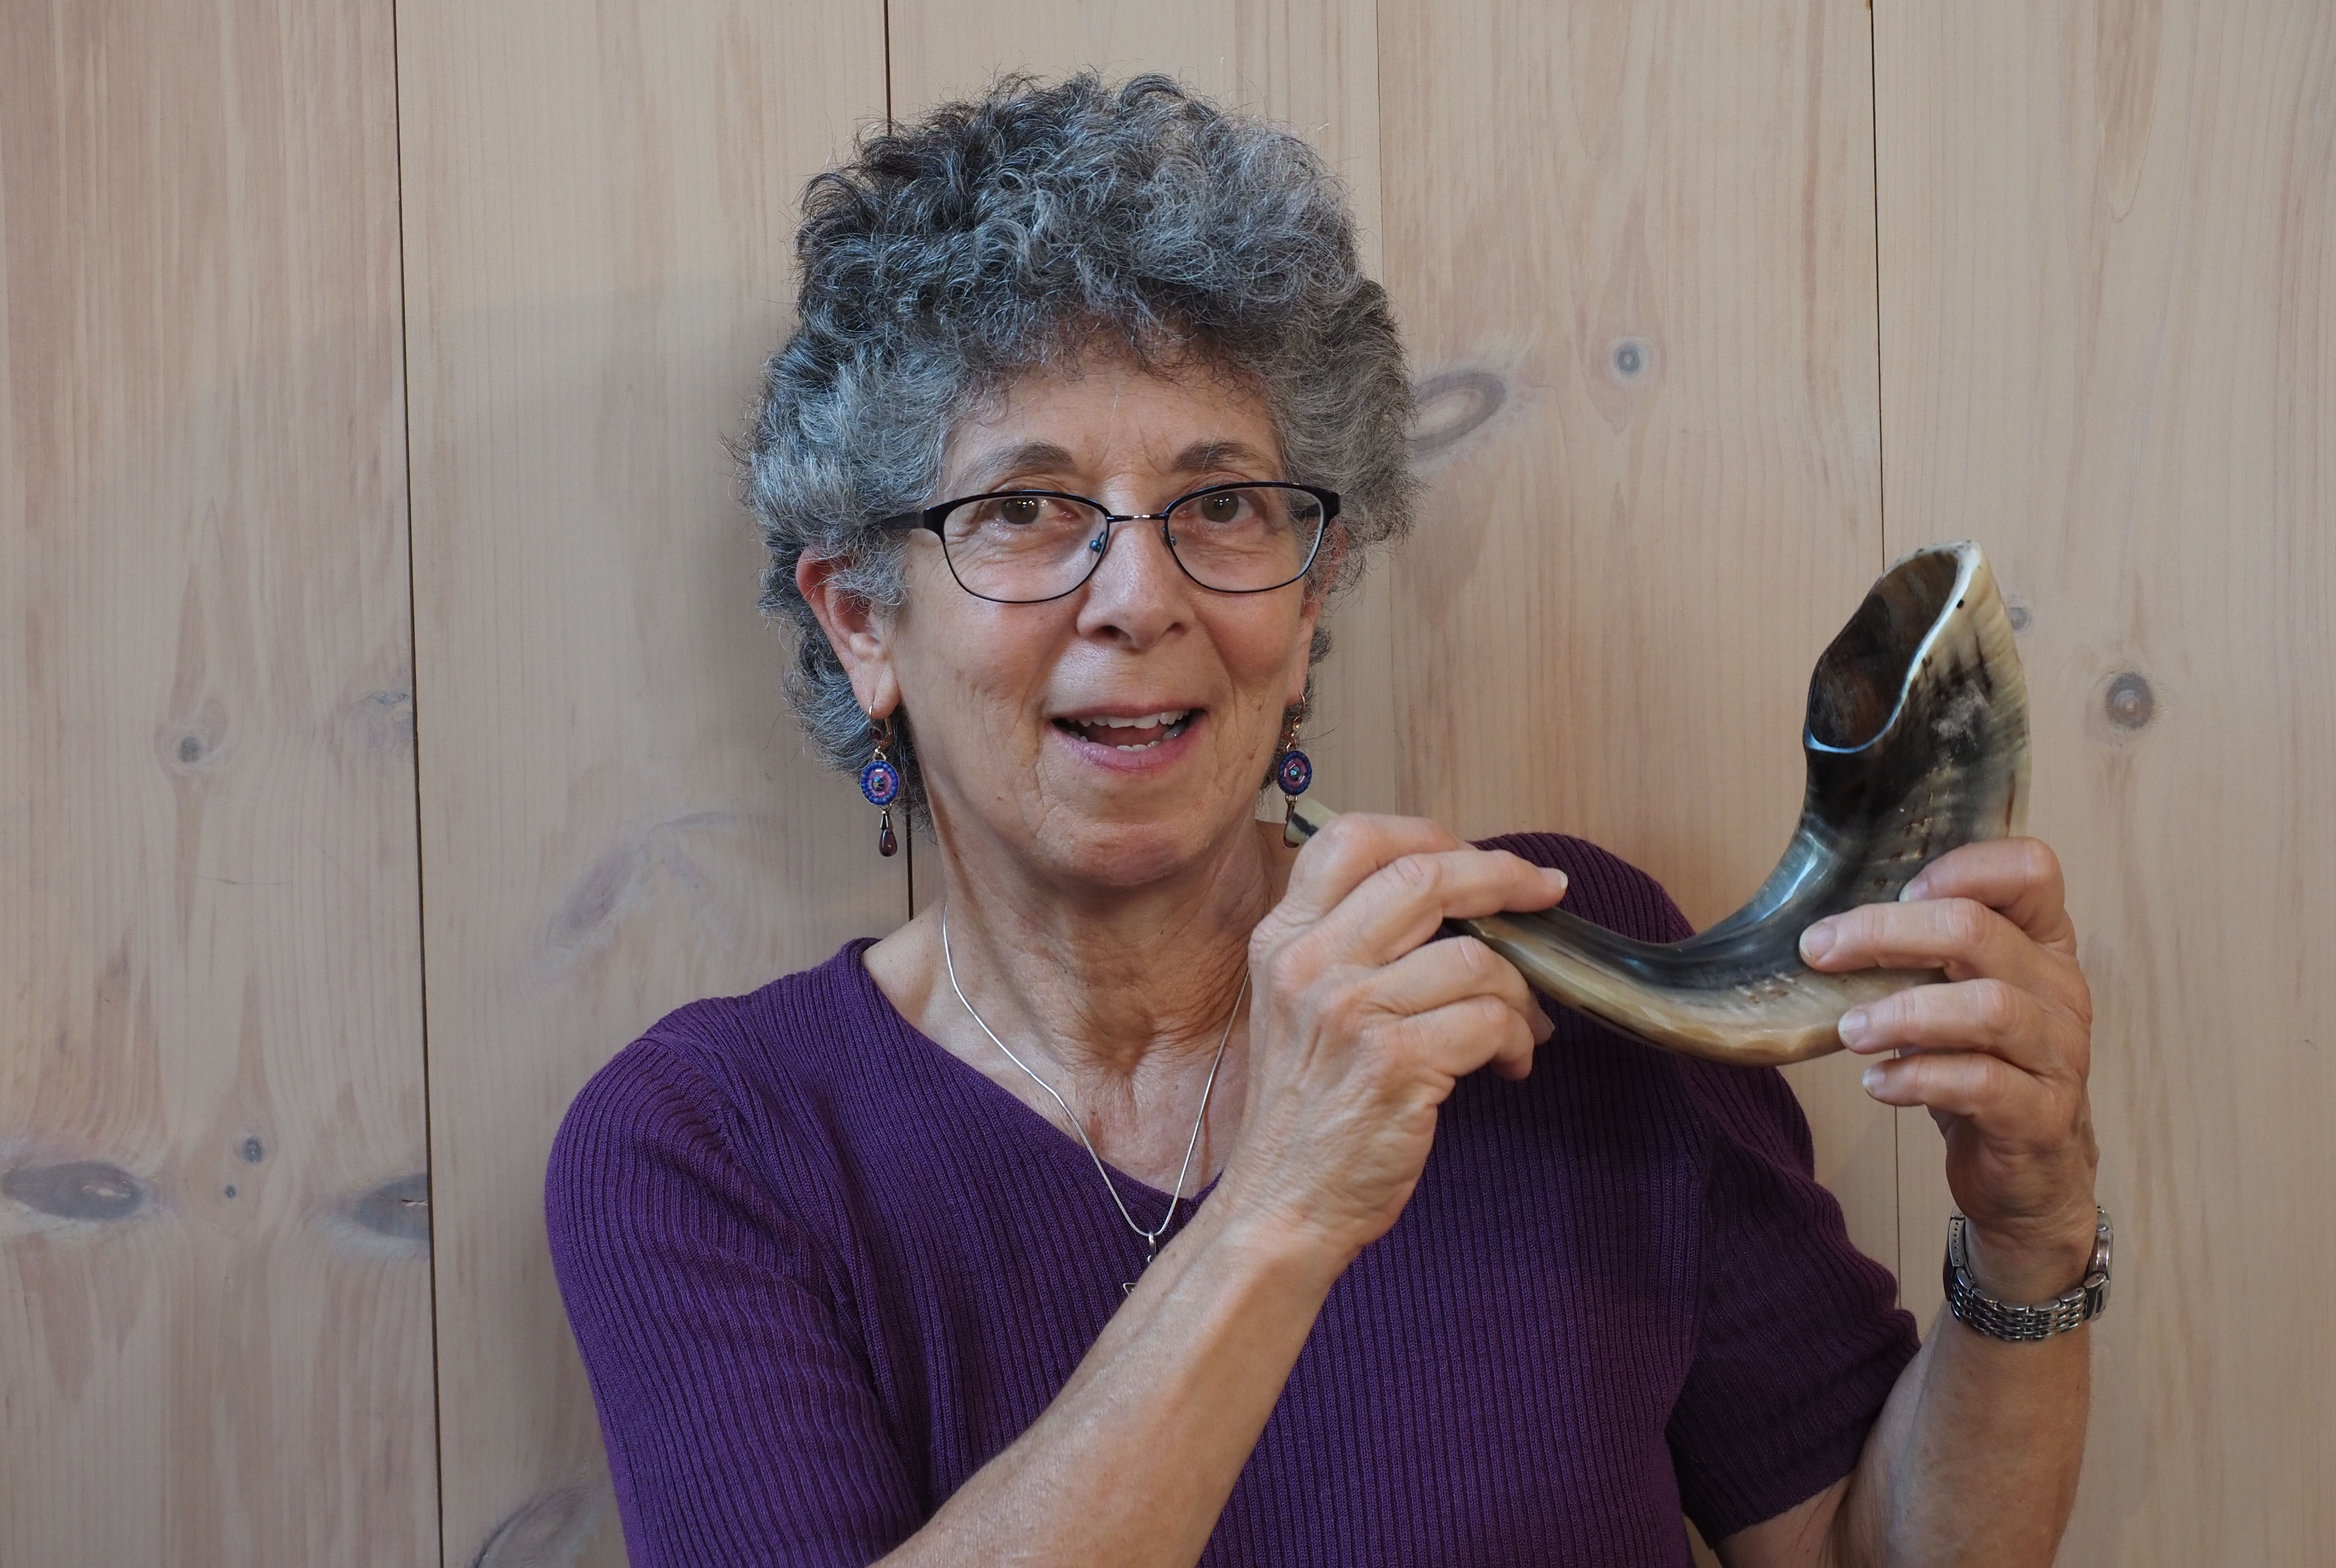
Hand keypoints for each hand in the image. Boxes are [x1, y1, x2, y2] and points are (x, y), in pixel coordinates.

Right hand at [1223, 814, 1567, 1269]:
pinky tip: (1511, 1065)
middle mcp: (1309, 964)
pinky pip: (1490, 1019)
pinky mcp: (1393, 1064)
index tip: (1482, 857)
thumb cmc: (1304, 1112)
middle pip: (1424, 873)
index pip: (1355, 839)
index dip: (1432, 832)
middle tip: (1545, 895)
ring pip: (1473, 955)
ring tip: (1525, 1023)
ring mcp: (1349, 1012)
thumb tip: (1456, 899)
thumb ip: (1349, 947)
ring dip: (1520, 988)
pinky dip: (1519, 1040)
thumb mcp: (1298, 1008)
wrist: (1280, 1205)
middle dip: (1503, 877)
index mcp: (1282, 939)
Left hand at [1799, 838, 2099, 1300]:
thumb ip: (1921, 955)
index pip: (2030, 870)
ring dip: (1901, 1012)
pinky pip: (1980, 1083)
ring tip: (1849, 1029)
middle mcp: (2060, 989)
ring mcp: (2060, 1053)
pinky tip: (1878, 1083)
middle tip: (1820, 950)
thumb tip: (1828, 927)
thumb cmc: (1979, 1066)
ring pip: (1987, 1007)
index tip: (1895, 889)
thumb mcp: (1955, 996)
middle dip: (1884, 933)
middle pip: (1976, 930)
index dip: (1961, 868)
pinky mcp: (2043, 1115)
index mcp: (2042, 944)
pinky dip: (1918, 1077)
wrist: (2028, 1172)